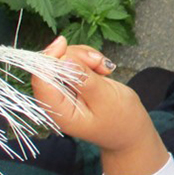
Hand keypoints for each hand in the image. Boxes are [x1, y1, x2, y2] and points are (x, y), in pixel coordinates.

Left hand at [33, 37, 166, 174]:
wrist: (132, 130)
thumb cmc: (121, 120)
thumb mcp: (105, 99)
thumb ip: (84, 80)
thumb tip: (64, 61)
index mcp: (59, 110)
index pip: (41, 80)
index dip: (48, 58)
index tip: (63, 44)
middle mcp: (57, 100)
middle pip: (52, 65)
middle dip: (75, 56)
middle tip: (99, 63)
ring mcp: (66, 91)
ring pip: (64, 59)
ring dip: (85, 57)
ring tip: (105, 68)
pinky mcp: (75, 83)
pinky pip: (75, 61)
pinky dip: (90, 59)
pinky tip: (103, 69)